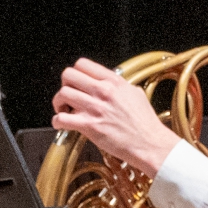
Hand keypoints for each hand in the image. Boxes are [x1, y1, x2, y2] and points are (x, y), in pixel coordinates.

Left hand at [54, 60, 178, 172]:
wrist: (149, 143)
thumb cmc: (145, 123)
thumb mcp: (136, 94)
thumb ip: (120, 86)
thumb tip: (111, 84)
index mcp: (114, 81)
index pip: (83, 64)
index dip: (75, 73)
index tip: (76, 83)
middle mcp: (103, 91)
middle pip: (68, 75)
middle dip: (64, 85)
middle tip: (68, 97)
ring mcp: (95, 108)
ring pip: (62, 94)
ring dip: (58, 103)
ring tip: (64, 111)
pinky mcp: (89, 126)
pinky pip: (62, 118)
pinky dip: (57, 121)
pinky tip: (62, 124)